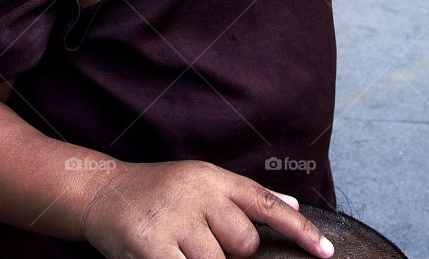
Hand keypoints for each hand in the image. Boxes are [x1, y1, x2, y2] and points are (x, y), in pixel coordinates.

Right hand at [81, 159, 333, 258]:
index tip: (327, 252)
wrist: (101, 192)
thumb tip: (292, 203)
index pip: (265, 203)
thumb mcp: (202, 183)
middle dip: (230, 255)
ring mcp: (173, 218)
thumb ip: (244, 196)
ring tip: (179, 249)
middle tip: (201, 245)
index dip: (299, 229)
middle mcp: (198, 192)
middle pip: (242, 244)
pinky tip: (170, 258)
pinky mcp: (150, 243)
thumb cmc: (158, 193)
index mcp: (214, 177)